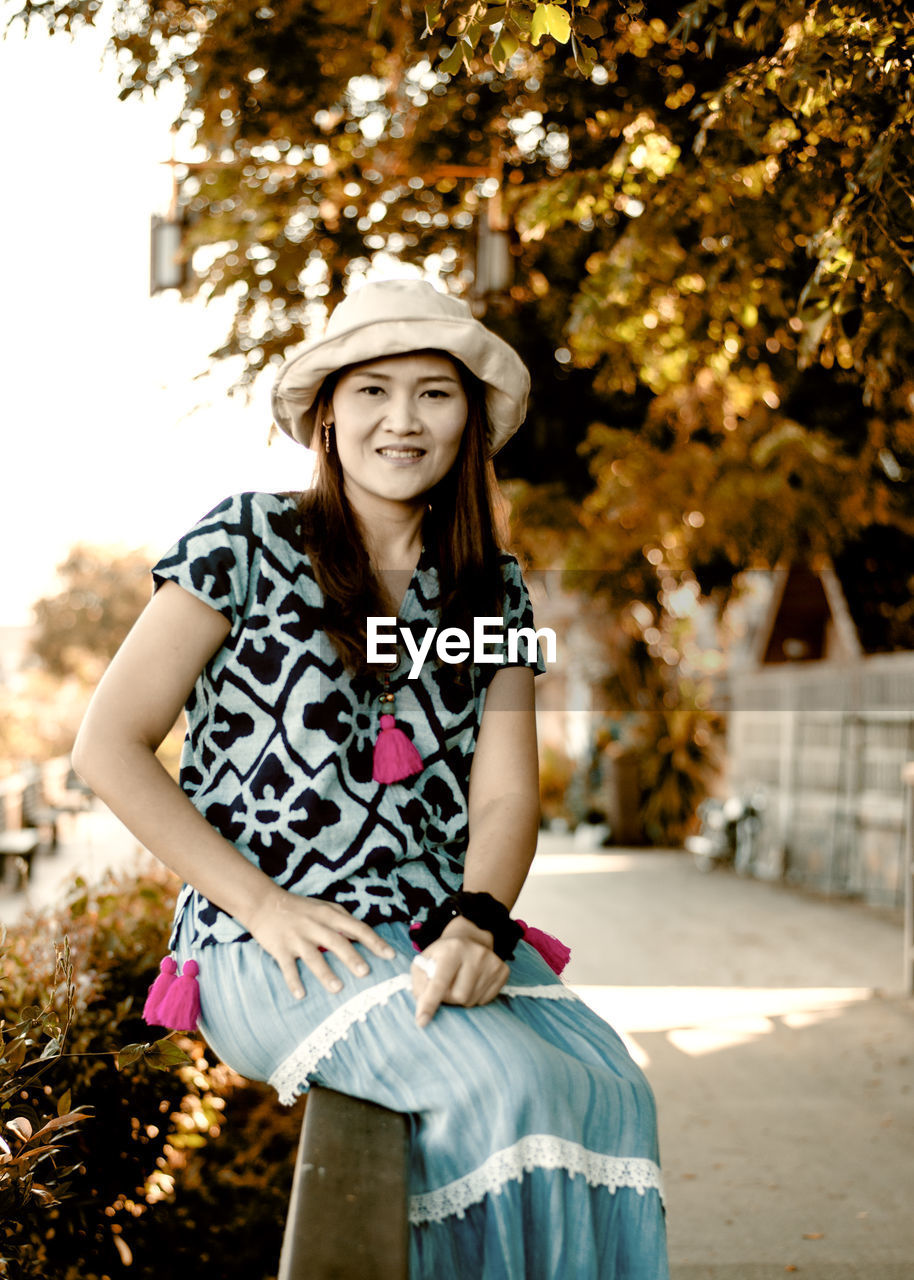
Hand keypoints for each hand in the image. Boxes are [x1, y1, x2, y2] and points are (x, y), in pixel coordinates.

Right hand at [245, 887, 396, 999]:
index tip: (390, 955)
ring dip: (325, 973)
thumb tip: (364, 935)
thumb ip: (343, 919)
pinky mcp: (280, 948)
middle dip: (351, 957)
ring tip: (338, 988)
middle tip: (365, 972)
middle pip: (336, 942)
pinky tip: (301, 994)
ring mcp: (297, 937)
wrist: (264, 903)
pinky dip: (293, 981)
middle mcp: (315, 925)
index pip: (357, 928)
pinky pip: (288, 967)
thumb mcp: (324, 907)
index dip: (374, 941)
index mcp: (329, 915)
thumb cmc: (300, 908)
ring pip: (313, 956)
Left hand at [411, 916, 509, 1027]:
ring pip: (471, 1001)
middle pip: (458, 996)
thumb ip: (418, 983)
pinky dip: (475, 997)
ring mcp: (492, 962)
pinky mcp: (503, 972)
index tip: (422, 1021)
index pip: (440, 982)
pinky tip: (472, 982)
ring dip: (461, 998)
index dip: (429, 1002)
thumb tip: (422, 1004)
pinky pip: (485, 1000)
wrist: (469, 940)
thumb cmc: (442, 955)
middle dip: (448, 997)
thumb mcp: (424, 962)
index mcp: (452, 949)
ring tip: (459, 982)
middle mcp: (475, 953)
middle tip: (446, 985)